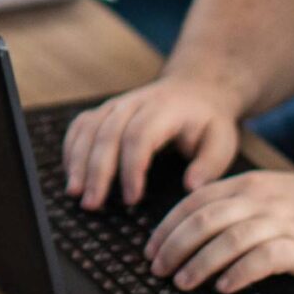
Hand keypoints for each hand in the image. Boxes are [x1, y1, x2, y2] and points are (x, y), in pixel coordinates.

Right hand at [62, 73, 244, 208]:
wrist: (197, 89)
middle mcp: (136, 102)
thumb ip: (209, 165)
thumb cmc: (208, 121)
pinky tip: (71, 173)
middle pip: (108, 134)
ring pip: (89, 129)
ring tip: (75, 193)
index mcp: (165, 109)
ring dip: (78, 162)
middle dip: (97, 171)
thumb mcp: (222, 141)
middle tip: (92, 204)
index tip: (132, 199)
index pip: (140, 136)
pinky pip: (81, 126)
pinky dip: (72, 148)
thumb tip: (190, 188)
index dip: (132, 168)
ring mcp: (117, 104)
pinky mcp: (105, 110)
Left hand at [143, 171, 293, 293]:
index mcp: (250, 184)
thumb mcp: (276, 194)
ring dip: (198, 262)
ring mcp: (282, 221)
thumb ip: (240, 205)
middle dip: (172, 246)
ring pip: (226, 239)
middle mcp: (261, 199)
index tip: (150, 248)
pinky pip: (261, 258)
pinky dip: (237, 273)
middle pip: (203, 220)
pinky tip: (224, 287)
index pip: (195, 201)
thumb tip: (198, 229)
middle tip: (156, 269)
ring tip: (181, 281)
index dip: (167, 226)